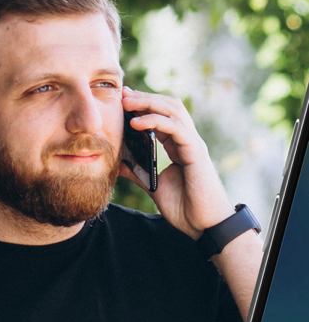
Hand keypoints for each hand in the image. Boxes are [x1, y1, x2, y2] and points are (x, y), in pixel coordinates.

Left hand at [120, 88, 232, 238]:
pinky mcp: (196, 152)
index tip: (122, 100)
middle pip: (168, 106)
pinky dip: (156, 121)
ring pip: (173, 111)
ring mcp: (193, 144)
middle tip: (122, 95)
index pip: (161, 116)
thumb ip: (138, 173)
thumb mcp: (153, 187)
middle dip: (144, 98)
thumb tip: (118, 163)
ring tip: (127, 102)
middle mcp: (187, 141)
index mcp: (178, 146)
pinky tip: (137, 123)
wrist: (203, 226)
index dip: (143, 105)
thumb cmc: (185, 208)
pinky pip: (176, 128)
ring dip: (149, 103)